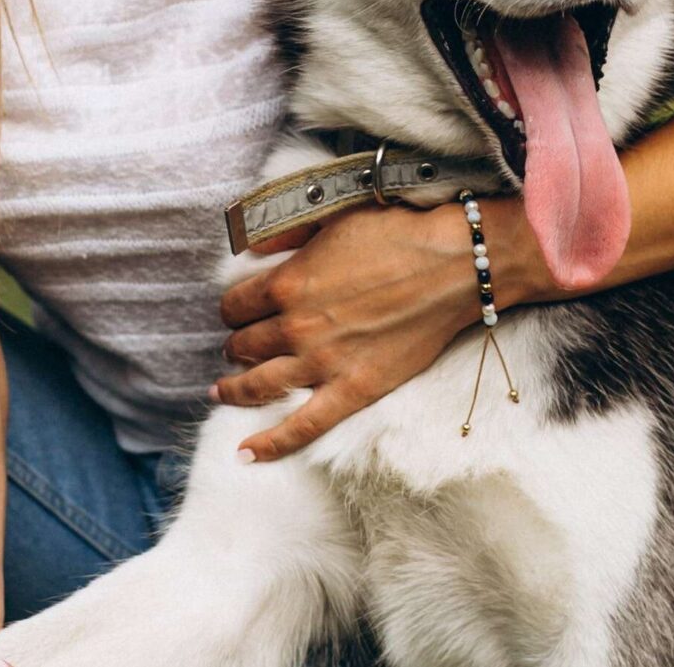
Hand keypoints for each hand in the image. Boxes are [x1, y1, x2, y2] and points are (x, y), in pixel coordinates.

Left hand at [212, 203, 481, 460]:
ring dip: (234, 389)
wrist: (451, 265)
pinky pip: (302, 427)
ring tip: (222, 392)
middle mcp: (295, 327)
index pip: (234, 306)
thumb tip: (249, 245)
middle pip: (243, 345)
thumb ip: (285, 232)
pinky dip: (270, 444)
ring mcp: (322, 364)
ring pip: (258, 385)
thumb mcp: (331, 217)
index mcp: (286, 284)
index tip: (240, 311)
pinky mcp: (352, 391)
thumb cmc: (395, 234)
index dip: (233, 309)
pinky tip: (245, 455)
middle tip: (241, 345)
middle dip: (236, 344)